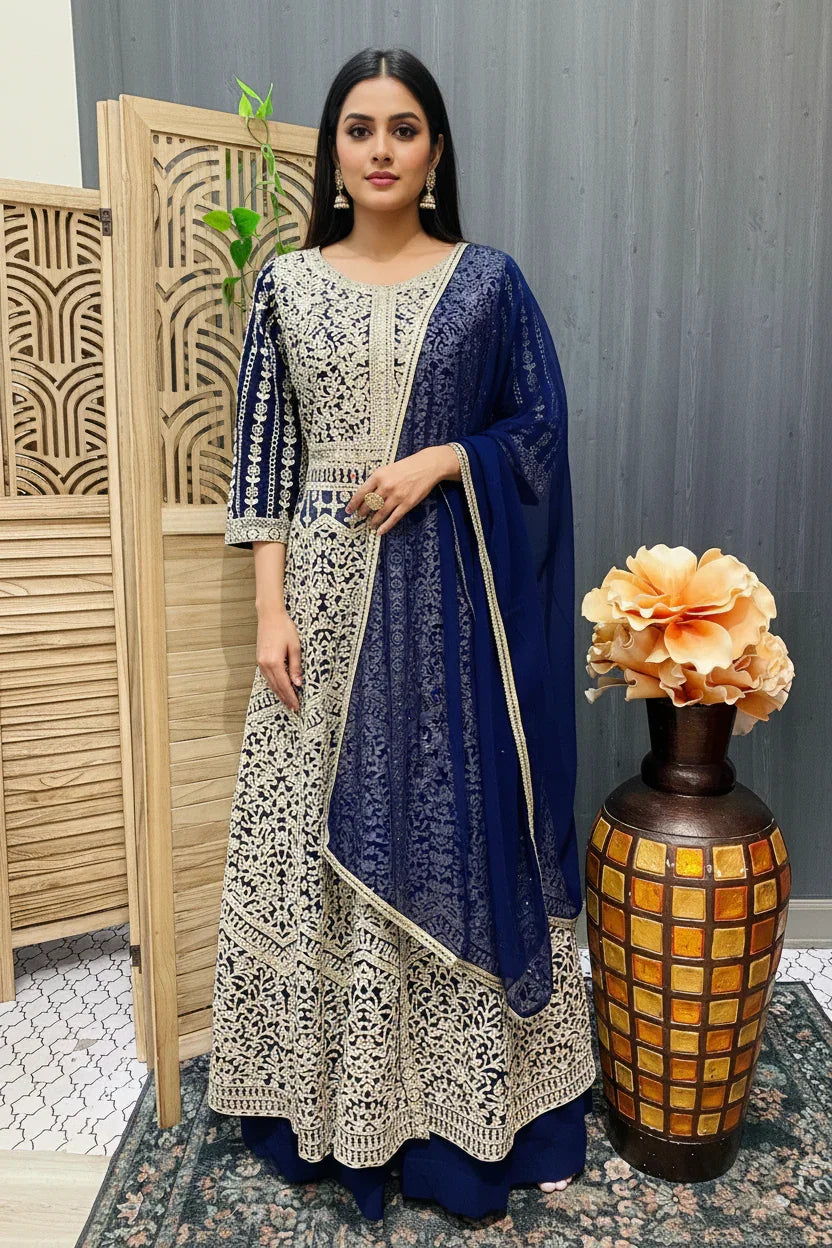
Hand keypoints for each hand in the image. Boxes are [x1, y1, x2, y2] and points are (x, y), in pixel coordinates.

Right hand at [256, 607, 302, 712]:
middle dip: (285, 698)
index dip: (291, 697)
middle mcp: (265, 664)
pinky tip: (279, 688)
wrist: (269, 615)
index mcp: (274, 662)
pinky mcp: (259, 659)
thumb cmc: (284, 628)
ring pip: (270, 683)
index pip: (284, 685)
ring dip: (279, 693)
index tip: (297, 706)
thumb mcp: (294, 647)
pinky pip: (267, 677)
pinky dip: (274, 684)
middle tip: (293, 708)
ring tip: (287, 701)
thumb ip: (295, 667)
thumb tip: (298, 683)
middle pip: (276, 687)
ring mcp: (260, 662)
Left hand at [345, 445, 460, 534]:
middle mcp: (386, 487)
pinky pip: (393, 518)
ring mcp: (396, 496)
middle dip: (363, 512)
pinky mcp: (406, 504)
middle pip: (369, 504)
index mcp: (378, 476)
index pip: (361, 493)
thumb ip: (377, 480)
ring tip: (370, 524)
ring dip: (373, 520)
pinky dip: (385, 526)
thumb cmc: (407, 466)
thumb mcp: (387, 469)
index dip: (353, 503)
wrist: (427, 466)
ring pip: (380, 513)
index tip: (349, 510)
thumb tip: (366, 494)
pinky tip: (380, 531)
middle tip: (360, 516)